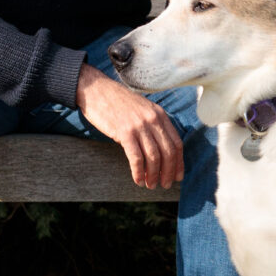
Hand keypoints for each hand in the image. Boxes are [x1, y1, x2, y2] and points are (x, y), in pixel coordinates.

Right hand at [75, 66, 183, 188]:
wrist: (97, 90)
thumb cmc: (118, 103)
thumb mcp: (142, 109)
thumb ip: (153, 125)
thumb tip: (161, 151)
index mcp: (160, 114)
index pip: (177, 142)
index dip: (178, 162)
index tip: (178, 176)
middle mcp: (153, 119)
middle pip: (168, 152)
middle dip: (168, 172)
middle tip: (165, 185)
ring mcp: (139, 125)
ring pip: (153, 157)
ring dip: (153, 175)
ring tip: (150, 185)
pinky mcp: (124, 132)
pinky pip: (136, 157)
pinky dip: (138, 172)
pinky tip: (138, 180)